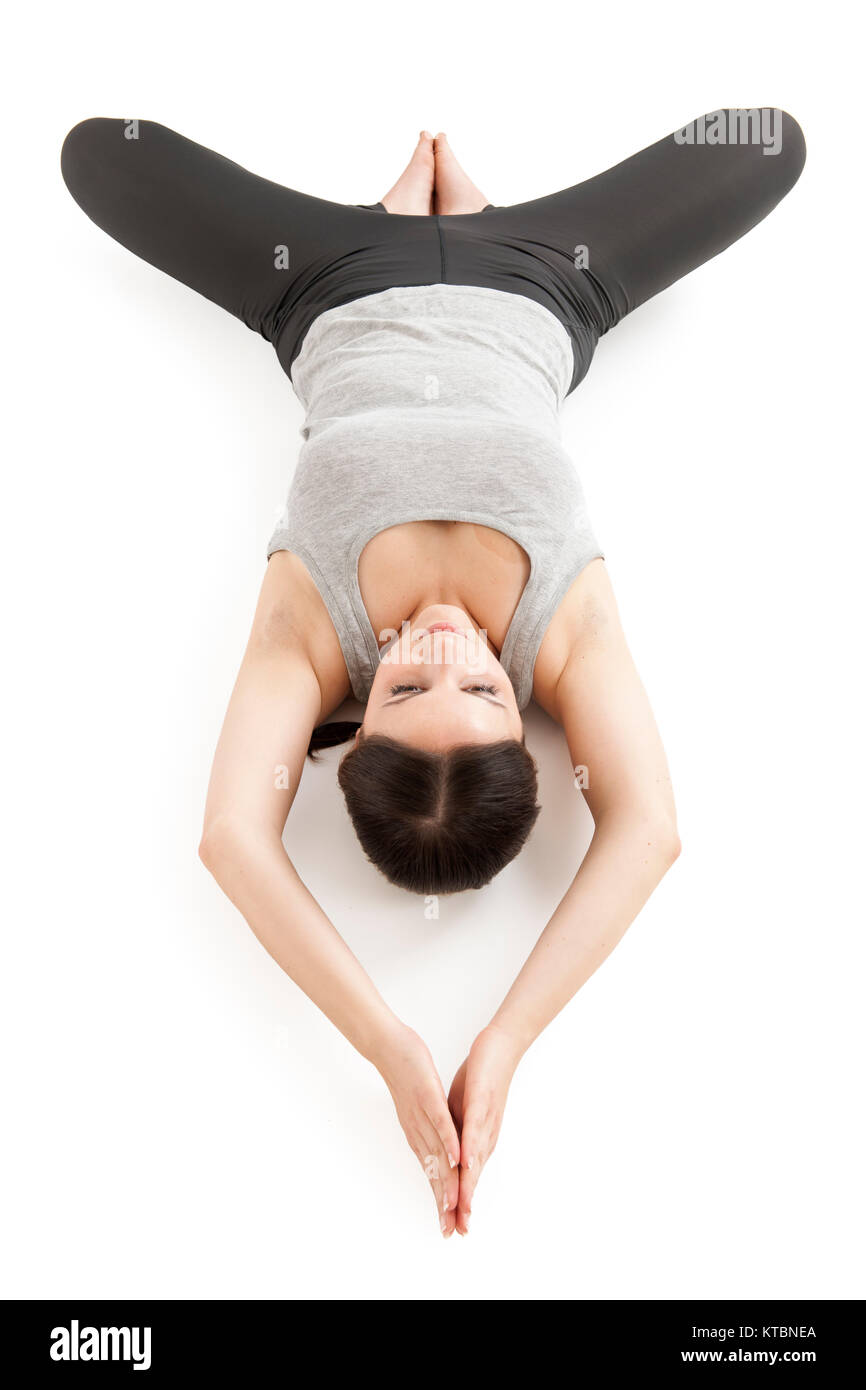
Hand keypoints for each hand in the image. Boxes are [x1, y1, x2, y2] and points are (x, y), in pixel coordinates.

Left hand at [377, 1024, 460, 1236]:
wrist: (389, 1045)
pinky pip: (440, 1121)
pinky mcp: (426, 1095)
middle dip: (443, 1203)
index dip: (441, 1200)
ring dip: (446, 1180)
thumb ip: (431, 1127)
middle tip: (450, 1231)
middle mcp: (418, 1129)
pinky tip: (458, 1157)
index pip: (432, 1173)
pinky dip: (450, 1141)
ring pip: (437, 1153)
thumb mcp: (421, 1105)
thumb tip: (438, 1146)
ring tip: (454, 1205)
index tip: (448, 1226)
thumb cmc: (407, 1073)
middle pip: (434, 1172)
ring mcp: (422, 1113)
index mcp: (419, 1133)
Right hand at [448, 1024, 520, 1234]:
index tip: (451, 1227)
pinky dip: (470, 1146)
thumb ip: (455, 1134)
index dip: (458, 1202)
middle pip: (472, 1176)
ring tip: (461, 1209)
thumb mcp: (459, 1110)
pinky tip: (464, 1162)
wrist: (497, 1047)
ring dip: (469, 1184)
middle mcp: (483, 1135)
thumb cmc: (479, 1079)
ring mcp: (484, 1119)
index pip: (465, 1177)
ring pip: (475, 1157)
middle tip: (458, 1232)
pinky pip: (475, 1127)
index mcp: (475, 1138)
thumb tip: (448, 1154)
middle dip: (464, 1204)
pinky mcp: (482, 1102)